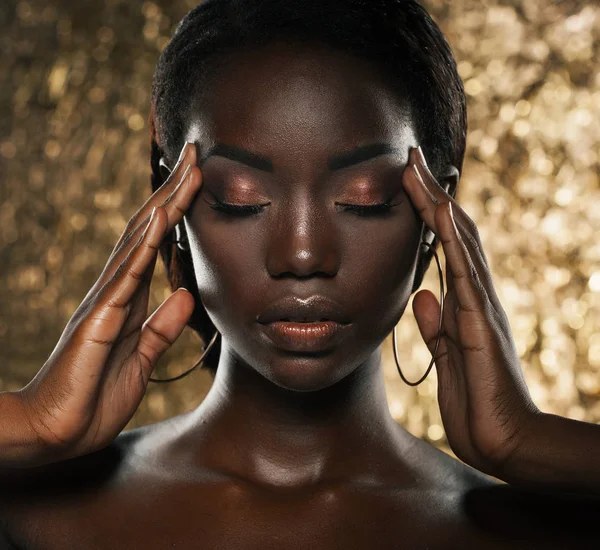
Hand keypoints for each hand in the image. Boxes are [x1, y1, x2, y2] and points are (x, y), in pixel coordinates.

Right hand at [11, 141, 201, 467]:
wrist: (58, 432)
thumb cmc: (95, 395)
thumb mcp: (142, 357)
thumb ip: (162, 326)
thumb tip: (186, 295)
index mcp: (128, 299)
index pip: (155, 243)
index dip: (178, 211)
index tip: (199, 180)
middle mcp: (115, 291)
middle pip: (147, 231)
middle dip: (174, 193)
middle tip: (196, 155)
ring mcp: (104, 303)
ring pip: (135, 244)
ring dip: (162, 207)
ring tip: (184, 172)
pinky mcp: (97, 322)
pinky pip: (123, 280)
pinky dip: (141, 249)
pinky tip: (156, 222)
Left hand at [402, 146, 541, 476]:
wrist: (503, 440)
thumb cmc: (475, 400)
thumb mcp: (445, 355)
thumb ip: (435, 324)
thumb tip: (421, 294)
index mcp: (464, 301)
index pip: (444, 244)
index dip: (426, 211)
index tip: (406, 181)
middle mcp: (475, 294)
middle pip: (453, 231)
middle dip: (430, 193)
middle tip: (410, 157)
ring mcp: (481, 304)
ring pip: (460, 241)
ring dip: (438, 203)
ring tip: (419, 168)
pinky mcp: (481, 322)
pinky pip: (465, 272)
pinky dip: (453, 240)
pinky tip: (441, 213)